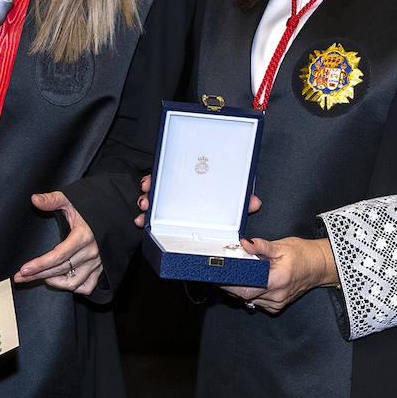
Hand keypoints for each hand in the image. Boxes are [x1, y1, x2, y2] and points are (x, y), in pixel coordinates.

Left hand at [14, 190, 101, 294]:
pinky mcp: (100, 269)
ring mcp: (97, 263)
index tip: (24, 269)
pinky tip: (61, 280)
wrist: (113, 213)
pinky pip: (87, 287)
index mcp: (83, 236)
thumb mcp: (71, 200)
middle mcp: (91, 252)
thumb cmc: (90, 207)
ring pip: (73, 282)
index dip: (40, 264)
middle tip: (20, 277)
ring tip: (41, 276)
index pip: (59, 255)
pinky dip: (73, 288)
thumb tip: (34, 199)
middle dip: (38, 274)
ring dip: (54, 282)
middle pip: (60, 270)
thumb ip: (52, 200)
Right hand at [135, 174, 260, 228]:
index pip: (171, 173)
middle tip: (146, 200)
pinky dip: (145, 221)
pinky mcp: (168, 219)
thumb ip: (241, 202)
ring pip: (153, 202)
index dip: (158, 177)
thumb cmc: (224, 202)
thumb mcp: (232, 201)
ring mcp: (171, 204)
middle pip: (157, 187)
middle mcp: (178, 191)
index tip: (149, 182)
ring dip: (145, 208)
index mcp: (192, 181)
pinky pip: (154, 217)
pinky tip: (141, 224)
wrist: (222, 221)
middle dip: (147, 193)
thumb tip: (255, 203)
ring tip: (141, 216)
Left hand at [223, 236, 338, 313]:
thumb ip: (260, 246)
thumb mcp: (280, 246)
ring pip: (249, 301)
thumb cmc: (301, 255)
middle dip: (231, 286)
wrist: (318, 266)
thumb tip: (244, 244)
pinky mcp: (276, 306)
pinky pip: (256, 303)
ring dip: (239, 290)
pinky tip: (248, 283)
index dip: (230, 284)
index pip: (247, 289)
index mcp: (278, 280)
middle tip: (222, 274)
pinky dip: (249, 294)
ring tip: (235, 276)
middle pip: (245, 296)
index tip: (221, 276)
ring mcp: (277, 303)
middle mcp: (277, 295)